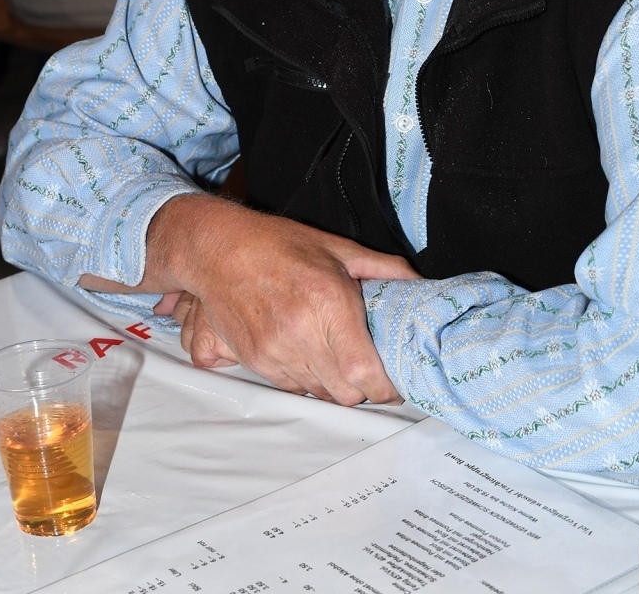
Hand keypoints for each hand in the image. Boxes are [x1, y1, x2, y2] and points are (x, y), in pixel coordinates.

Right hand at [156, 197, 417, 405]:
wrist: (218, 250)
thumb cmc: (278, 244)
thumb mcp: (337, 248)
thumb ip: (383, 269)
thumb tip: (420, 282)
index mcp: (328, 301)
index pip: (364, 372)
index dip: (386, 387)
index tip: (394, 383)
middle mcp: (301, 331)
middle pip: (346, 393)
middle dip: (364, 387)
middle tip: (369, 368)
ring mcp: (274, 350)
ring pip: (320, 394)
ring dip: (334, 384)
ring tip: (336, 355)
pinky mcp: (255, 360)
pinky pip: (292, 387)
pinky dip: (307, 379)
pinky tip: (308, 352)